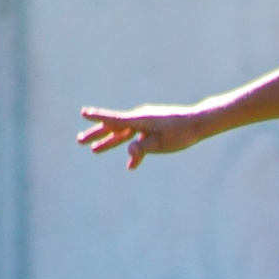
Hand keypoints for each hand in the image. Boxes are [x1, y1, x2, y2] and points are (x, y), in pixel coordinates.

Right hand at [76, 105, 212, 168]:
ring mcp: (146, 123)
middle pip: (114, 127)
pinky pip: (138, 139)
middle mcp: (140, 119)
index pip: (115, 119)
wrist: (199, 123)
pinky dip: (133, 150)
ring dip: (110, 142)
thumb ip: (143, 148)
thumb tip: (129, 154)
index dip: (98, 117)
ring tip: (94, 151)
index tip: (83, 113)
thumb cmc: (181, 133)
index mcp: (140, 120)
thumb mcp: (161, 144)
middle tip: (80, 141)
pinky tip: (132, 165)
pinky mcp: (153, 128)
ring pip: (124, 134)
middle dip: (97, 134)